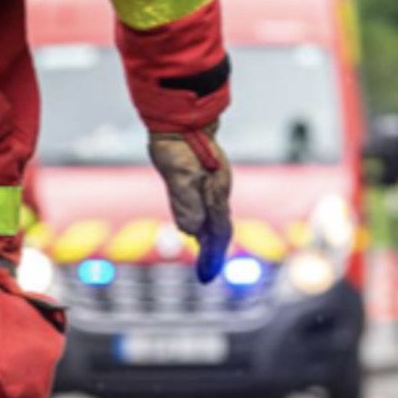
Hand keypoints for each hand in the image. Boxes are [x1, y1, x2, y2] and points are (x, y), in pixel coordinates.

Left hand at [149, 125, 233, 283]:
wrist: (180, 119)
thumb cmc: (177, 146)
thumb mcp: (179, 176)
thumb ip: (185, 203)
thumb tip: (193, 232)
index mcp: (217, 193)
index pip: (219, 233)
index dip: (212, 257)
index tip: (206, 278)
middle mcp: (218, 191)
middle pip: (220, 230)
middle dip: (213, 253)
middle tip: (206, 277)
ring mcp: (212, 185)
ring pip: (214, 220)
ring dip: (209, 241)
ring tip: (204, 261)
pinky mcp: (204, 180)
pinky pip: (207, 209)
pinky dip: (203, 225)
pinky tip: (195, 230)